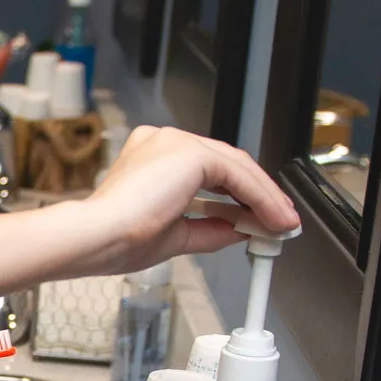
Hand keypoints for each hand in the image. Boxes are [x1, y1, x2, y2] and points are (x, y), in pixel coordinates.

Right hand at [80, 125, 299, 273]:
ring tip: (281, 224)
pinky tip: (271, 218)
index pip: (210, 170)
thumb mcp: (177, 234)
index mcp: (152, 156)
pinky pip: (239, 174)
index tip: (258, 218)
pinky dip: (260, 197)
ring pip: (237, 166)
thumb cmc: (117, 238)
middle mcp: (164, 141)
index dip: (239, 194)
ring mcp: (176, 142)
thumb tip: (242, 229)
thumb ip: (210, 227)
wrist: (99, 237)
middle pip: (228, 164)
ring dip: (265, 197)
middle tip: (279, 221)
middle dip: (259, 195)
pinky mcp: (191, 152)